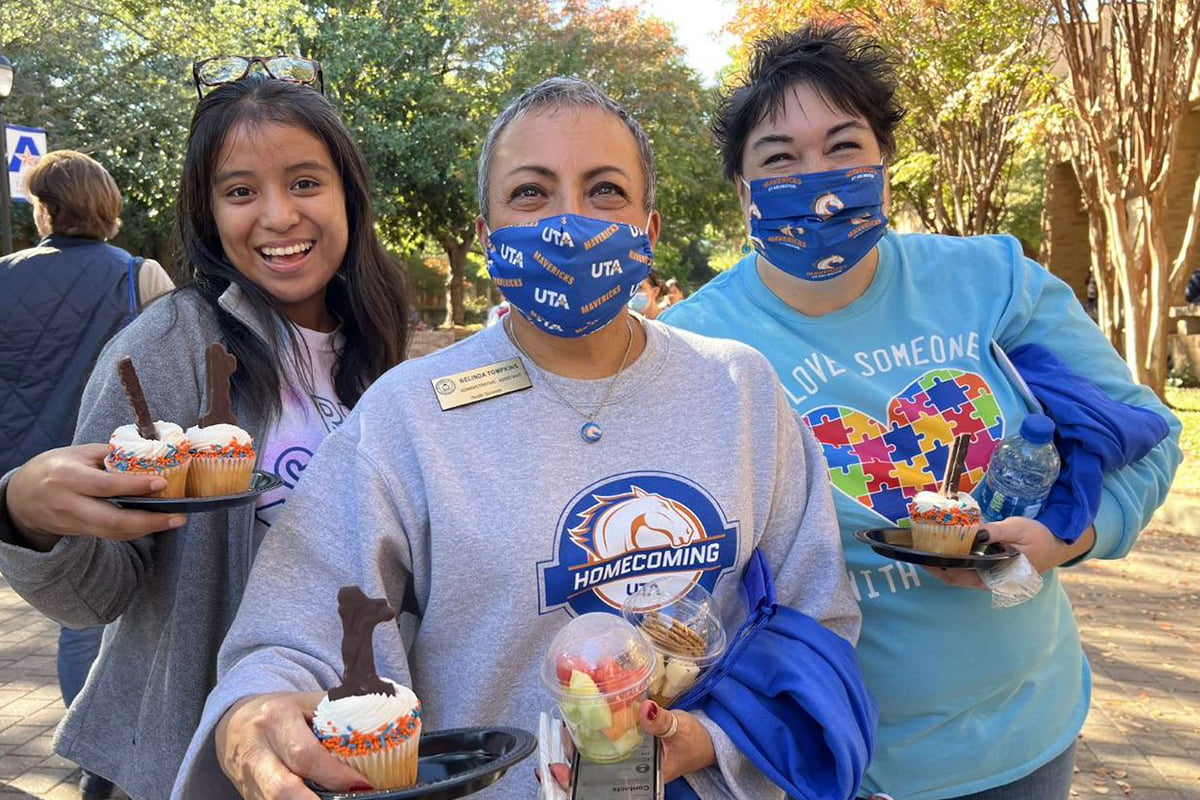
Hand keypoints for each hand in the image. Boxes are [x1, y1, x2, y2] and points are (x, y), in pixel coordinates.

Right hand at [5, 445, 184, 548]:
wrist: (23, 497)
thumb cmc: (57, 467)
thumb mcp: (79, 454)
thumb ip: (111, 456)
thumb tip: (148, 454)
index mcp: (68, 477)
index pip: (105, 485)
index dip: (135, 486)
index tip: (162, 483)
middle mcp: (70, 504)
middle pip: (111, 520)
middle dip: (149, 521)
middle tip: (178, 517)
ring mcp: (74, 523)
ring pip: (113, 532)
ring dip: (147, 529)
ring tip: (174, 521)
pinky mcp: (80, 533)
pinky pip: (110, 535)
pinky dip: (135, 531)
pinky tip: (155, 524)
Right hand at [216, 692, 375, 799]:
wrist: (235, 724)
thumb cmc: (281, 713)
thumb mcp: (305, 703)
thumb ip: (338, 711)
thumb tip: (383, 714)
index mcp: (276, 720)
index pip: (306, 755)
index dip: (335, 774)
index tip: (363, 785)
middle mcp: (259, 753)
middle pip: (282, 790)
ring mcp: (250, 781)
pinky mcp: (249, 798)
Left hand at [539, 702, 714, 790]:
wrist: (706, 740)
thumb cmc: (694, 742)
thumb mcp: (680, 731)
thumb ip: (662, 723)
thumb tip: (645, 710)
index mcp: (638, 779)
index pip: (599, 786)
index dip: (574, 780)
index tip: (554, 769)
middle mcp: (627, 772)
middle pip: (589, 770)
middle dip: (568, 759)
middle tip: (551, 740)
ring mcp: (625, 758)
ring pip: (593, 754)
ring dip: (576, 740)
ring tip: (560, 722)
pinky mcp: (626, 743)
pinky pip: (604, 738)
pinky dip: (591, 727)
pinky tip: (578, 714)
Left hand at [925, 518, 1096, 588]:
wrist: (1057, 544)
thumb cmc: (1039, 537)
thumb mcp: (1018, 529)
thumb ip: (996, 532)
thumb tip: (974, 533)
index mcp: (996, 575)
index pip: (959, 576)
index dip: (938, 568)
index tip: (921, 556)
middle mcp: (990, 580)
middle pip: (954, 576)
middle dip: (933, 565)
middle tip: (915, 548)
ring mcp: (989, 575)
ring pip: (958, 572)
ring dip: (941, 561)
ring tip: (925, 545)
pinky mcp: (990, 568)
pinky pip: (966, 565)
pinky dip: (953, 556)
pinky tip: (944, 544)